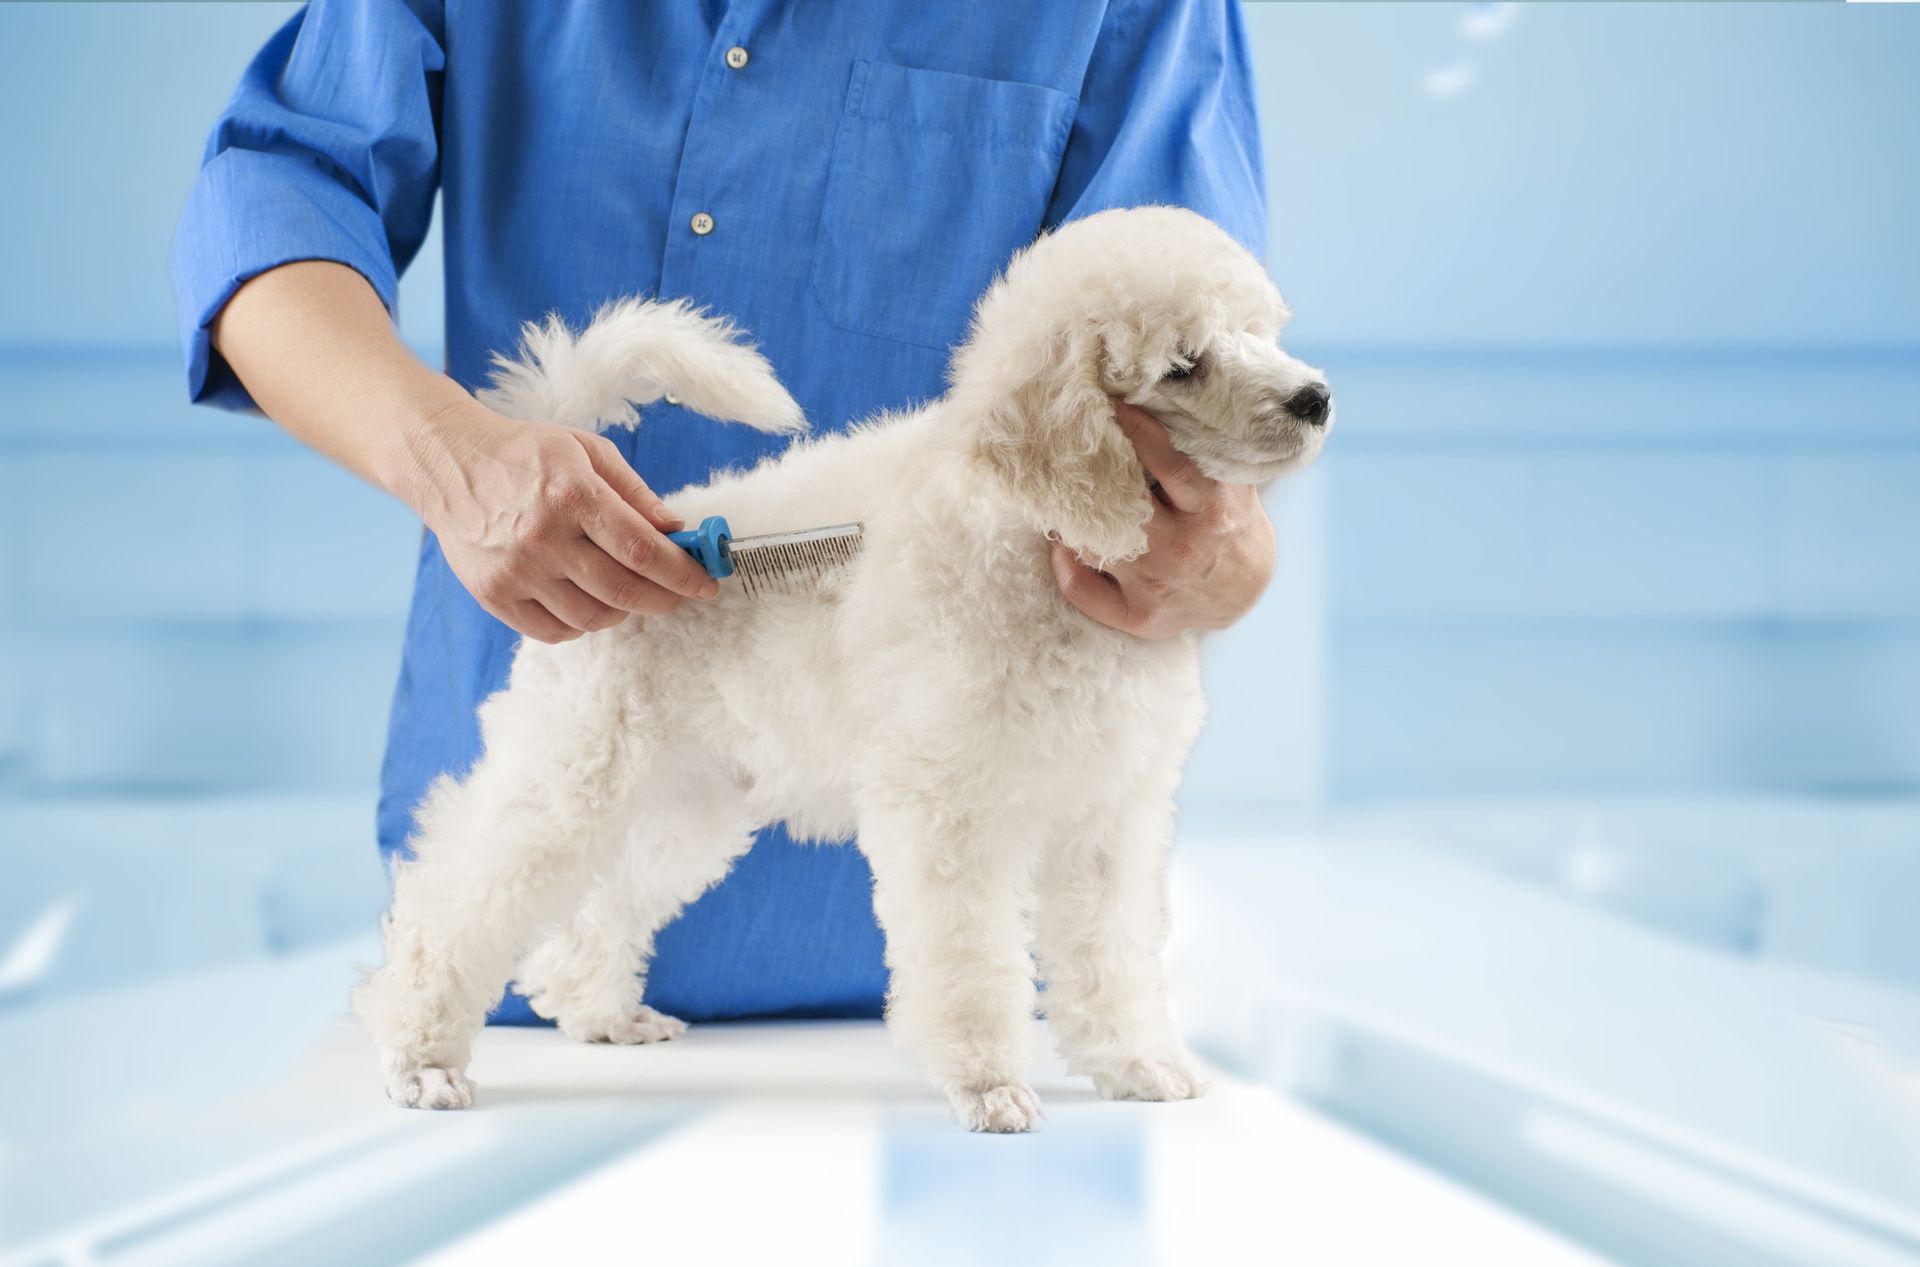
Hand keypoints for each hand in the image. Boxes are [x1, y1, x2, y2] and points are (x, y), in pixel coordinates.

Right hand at [399, 397, 717, 642]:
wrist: (448, 462)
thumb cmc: (525, 454)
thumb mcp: (587, 451)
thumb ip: (636, 494)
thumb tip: (678, 532)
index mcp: (572, 494)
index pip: (642, 550)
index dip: (682, 573)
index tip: (706, 583)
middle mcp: (543, 537)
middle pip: (624, 591)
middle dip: (664, 598)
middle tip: (677, 594)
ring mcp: (516, 572)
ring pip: (593, 618)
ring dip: (624, 611)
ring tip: (628, 590)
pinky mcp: (494, 596)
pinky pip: (555, 631)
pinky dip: (583, 623)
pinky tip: (588, 599)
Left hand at [1049, 401, 1275, 638]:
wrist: (1244, 592)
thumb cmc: (1231, 524)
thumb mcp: (1231, 484)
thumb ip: (1202, 451)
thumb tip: (1162, 398)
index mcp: (1211, 511)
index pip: (1170, 464)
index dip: (1136, 431)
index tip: (1109, 404)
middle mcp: (1183, 550)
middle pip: (1122, 507)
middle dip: (1091, 475)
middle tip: (1064, 447)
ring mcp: (1159, 588)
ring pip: (1095, 546)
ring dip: (1072, 518)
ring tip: (1058, 493)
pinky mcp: (1141, 617)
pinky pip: (1084, 592)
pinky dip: (1065, 566)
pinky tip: (1062, 543)